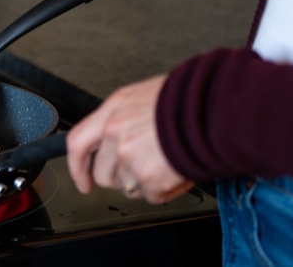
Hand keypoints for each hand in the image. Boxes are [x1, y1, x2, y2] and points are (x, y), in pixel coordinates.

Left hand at [66, 75, 194, 203]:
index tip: (82, 181)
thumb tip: (117, 138)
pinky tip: (177, 172)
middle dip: (121, 178)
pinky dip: (166, 190)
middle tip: (143, 169)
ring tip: (166, 164)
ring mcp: (130, 156)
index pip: (77, 143)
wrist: (214, 107)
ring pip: (127, 187)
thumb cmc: (188, 99)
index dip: (77, 167)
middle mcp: (115, 133)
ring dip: (146, 182)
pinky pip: (152, 195)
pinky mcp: (148, 177)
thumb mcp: (145, 97)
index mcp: (113, 110)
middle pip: (103, 174)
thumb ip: (124, 118)